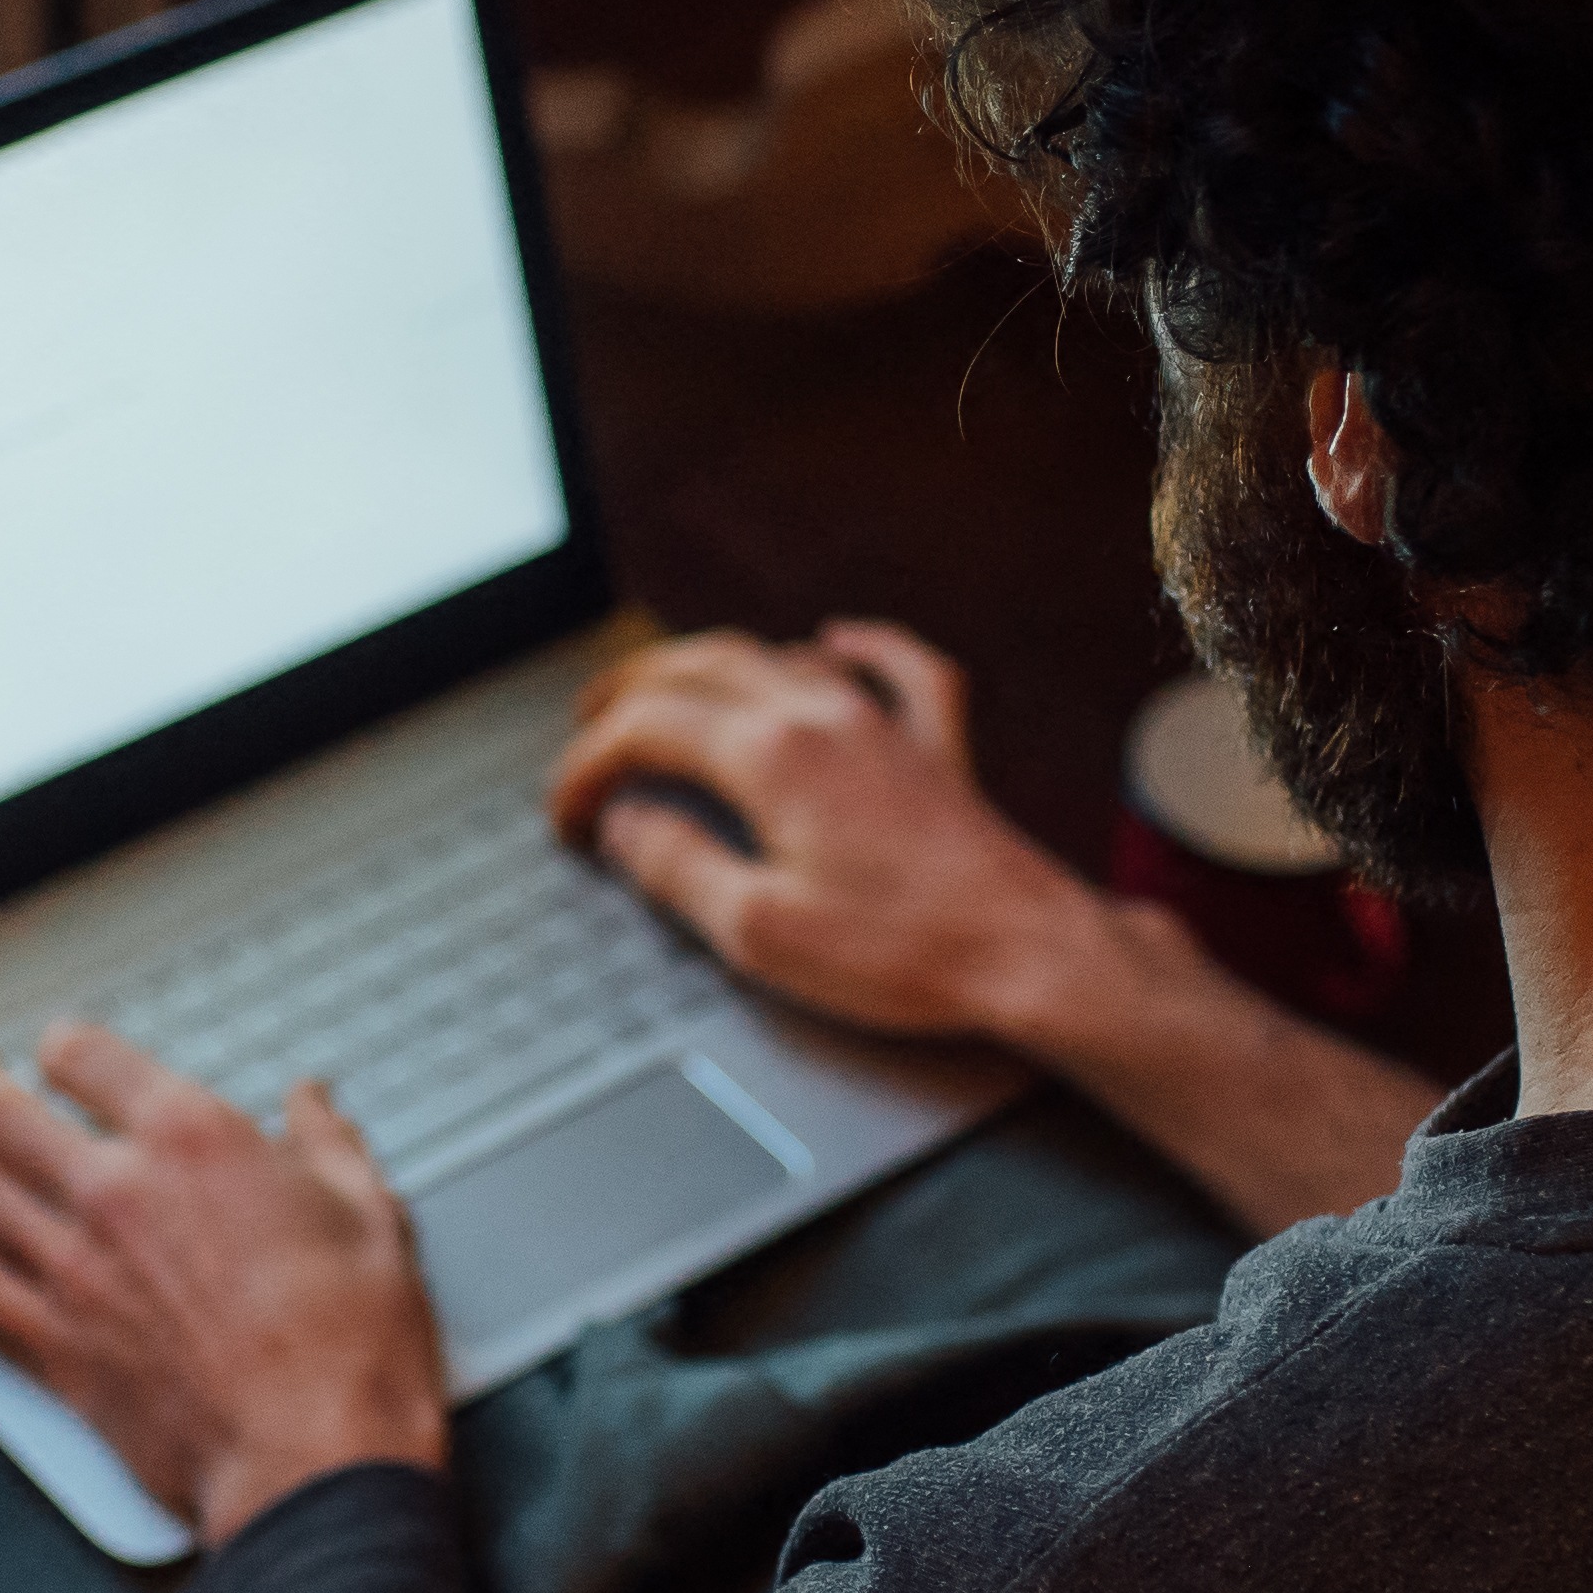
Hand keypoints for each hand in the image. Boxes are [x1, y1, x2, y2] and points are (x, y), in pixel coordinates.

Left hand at [0, 1021, 449, 1544]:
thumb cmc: (349, 1347)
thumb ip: (328, 1148)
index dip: (66, 1046)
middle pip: (3, 1116)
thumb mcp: (368, 1217)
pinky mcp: (52, 1346)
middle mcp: (113, 1193)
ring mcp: (71, 1272)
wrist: (312, 1460)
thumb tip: (315, 1107)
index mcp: (192, 1141)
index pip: (92, 1059)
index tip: (58, 1048)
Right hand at [544, 623, 1115, 1044]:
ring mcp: (886, 725)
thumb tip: (626, 828)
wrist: (1026, 955)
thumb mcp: (758, 933)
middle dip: (628, 691)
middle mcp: (825, 717)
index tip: (565, 816)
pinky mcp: (938, 752)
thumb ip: (678, 870)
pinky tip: (838, 637)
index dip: (586, 768)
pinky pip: (899, 669)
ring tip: (672, 689)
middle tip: (587, 726)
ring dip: (711, 665)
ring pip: (780, 655)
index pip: (645, 730)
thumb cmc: (903, 953)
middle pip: (699, 667)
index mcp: (772, 757)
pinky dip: (860, 646)